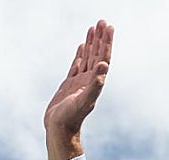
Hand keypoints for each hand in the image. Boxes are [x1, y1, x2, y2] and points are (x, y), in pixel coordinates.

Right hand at [44, 19, 113, 159]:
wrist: (60, 129)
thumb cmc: (71, 118)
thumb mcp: (84, 101)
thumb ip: (95, 85)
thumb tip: (105, 66)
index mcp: (95, 82)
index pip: (103, 57)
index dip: (106, 43)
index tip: (108, 27)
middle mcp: (89, 80)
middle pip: (97, 54)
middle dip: (100, 38)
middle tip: (102, 22)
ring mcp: (79, 82)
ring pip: (88, 58)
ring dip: (92, 44)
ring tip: (93, 28)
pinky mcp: (69, 85)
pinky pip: (77, 65)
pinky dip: (81, 55)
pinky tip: (82, 47)